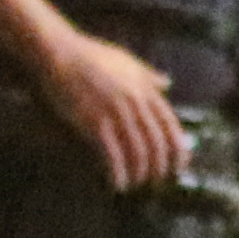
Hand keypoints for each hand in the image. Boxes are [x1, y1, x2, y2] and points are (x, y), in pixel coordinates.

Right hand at [34, 28, 187, 187]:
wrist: (59, 53)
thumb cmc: (92, 56)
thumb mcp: (128, 61)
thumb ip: (149, 76)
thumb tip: (168, 82)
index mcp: (147, 90)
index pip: (172, 127)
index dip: (179, 152)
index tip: (178, 168)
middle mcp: (136, 103)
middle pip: (157, 145)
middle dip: (159, 168)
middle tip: (155, 182)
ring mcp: (116, 113)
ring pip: (138, 152)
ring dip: (139, 173)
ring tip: (135, 184)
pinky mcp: (94, 122)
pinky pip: (112, 154)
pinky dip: (118, 173)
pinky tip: (118, 184)